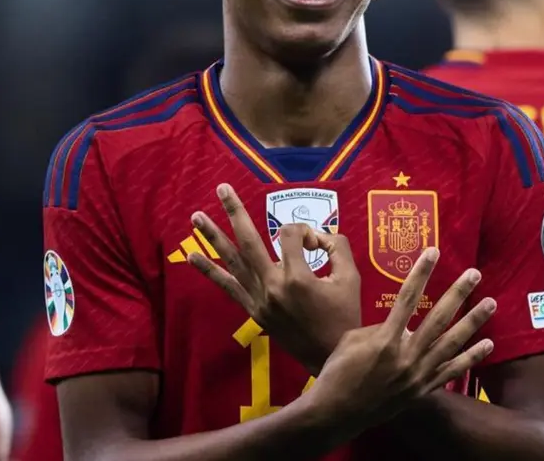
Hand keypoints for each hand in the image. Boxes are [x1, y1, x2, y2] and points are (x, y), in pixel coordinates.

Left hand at [187, 183, 360, 374]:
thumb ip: (337, 247)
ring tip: (195, 217)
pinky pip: (228, 287)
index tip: (320, 246)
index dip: (307, 232)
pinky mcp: (254, 311)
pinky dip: (209, 271)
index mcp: (297, 277)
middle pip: (249, 241)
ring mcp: (259, 300)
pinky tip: (192, 256)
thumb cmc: (345, 316)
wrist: (332, 356)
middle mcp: (272, 286)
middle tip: (221, 188)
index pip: (293, 236)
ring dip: (213, 237)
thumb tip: (318, 236)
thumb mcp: (351, 278)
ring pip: (232, 262)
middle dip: (235, 212)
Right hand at [309, 247, 495, 426]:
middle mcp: (407, 356)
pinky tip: (488, 344)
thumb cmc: (337, 373)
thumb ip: (378, 328)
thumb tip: (400, 323)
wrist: (336, 413)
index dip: (421, 273)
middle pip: (438, 318)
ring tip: (491, 303)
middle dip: (458, 293)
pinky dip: (471, 357)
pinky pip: (452, 371)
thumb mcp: (352, 341)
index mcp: (386, 340)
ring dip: (473, 321)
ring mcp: (418, 374)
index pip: (407, 297)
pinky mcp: (423, 389)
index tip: (433, 252)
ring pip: (452, 343)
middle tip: (474, 274)